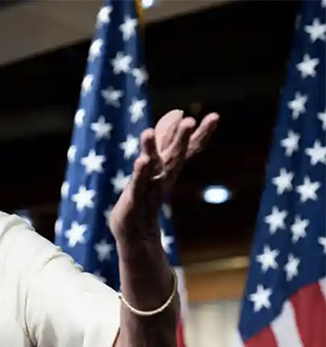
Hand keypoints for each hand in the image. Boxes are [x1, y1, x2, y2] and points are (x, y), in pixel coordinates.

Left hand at [109, 110, 218, 241]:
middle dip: (181, 139)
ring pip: (152, 167)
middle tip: (190, 121)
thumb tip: (178, 112)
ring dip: (149, 149)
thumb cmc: (147, 190)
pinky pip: (138, 184)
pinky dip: (140, 173)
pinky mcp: (135, 199)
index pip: (188, 149)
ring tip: (146, 132)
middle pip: (174, 156)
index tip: (215, 117)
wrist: (135, 230)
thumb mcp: (159, 160)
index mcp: (170, 167)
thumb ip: (168, 137)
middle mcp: (164, 177)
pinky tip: (140, 161)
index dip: (200, 135)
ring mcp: (150, 188)